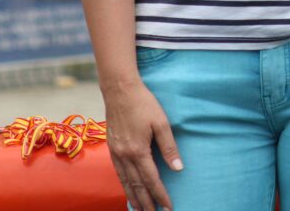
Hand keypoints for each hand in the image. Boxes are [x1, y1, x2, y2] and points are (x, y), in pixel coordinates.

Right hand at [103, 80, 181, 210]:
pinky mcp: (112, 148)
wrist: (119, 90)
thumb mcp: (161, 123)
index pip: (151, 179)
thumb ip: (169, 147)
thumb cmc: (144, 103)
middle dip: (146, 202)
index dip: (161, 194)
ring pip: (125, 181)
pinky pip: (118, 172)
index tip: (168, 206)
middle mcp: (125, 155)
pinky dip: (124, 184)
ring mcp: (116, 152)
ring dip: (133, 197)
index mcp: (138, 151)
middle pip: (137, 185)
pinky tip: (128, 189)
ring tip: (140, 209)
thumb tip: (178, 168)